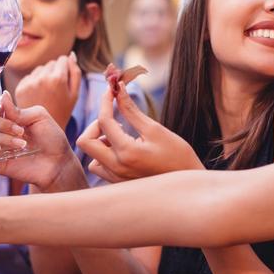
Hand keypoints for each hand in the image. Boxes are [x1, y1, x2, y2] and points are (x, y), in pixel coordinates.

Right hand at [0, 92, 78, 190]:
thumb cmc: (52, 139)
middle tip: (20, 131)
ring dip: (3, 138)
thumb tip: (3, 96)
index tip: (0, 108)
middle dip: (1, 123)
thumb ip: (19, 110)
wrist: (58, 162)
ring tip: (22, 145)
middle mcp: (0, 131)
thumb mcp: (39, 117)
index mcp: (9, 117)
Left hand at [14, 52, 80, 128]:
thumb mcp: (74, 94)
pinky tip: (38, 95)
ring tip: (47, 93)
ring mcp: (29, 83)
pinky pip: (29, 76)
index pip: (63, 59)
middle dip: (54, 72)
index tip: (65, 80)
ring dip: (43, 76)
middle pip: (50, 63)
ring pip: (39, 69)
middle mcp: (42, 78)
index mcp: (57, 79)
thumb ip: (75, 73)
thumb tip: (71, 55)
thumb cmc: (62, 112)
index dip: (66, 69)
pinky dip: (34, 83)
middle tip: (56, 90)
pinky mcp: (20, 87)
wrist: (44, 130)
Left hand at [77, 82, 203, 181]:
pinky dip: (105, 155)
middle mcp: (116, 168)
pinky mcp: (118, 184)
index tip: (111, 91)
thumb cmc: (177, 155)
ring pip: (91, 157)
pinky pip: (100, 167)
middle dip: (96, 125)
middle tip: (115, 119)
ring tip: (122, 136)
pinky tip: (122, 149)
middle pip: (85, 142)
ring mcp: (116, 178)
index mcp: (126, 153)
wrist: (188, 184)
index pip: (104, 121)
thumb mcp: (154, 129)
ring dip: (100, 142)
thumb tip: (118, 89)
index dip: (105, 101)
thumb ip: (131, 110)